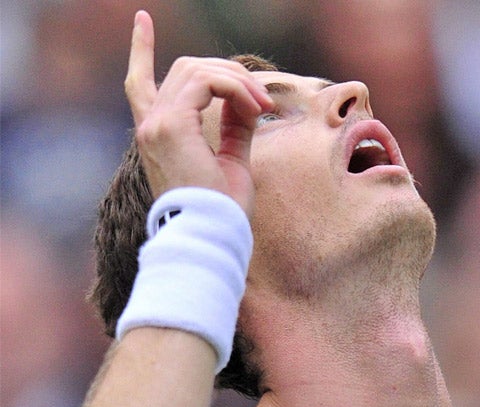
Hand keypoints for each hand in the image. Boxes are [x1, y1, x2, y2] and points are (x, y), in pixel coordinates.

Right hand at [124, 11, 273, 213]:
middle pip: (185, 69)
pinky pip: (207, 81)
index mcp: (158, 135)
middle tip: (263, 103)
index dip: (141, 50)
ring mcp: (157, 125)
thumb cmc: (224, 212)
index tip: (142, 20)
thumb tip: (247, 99)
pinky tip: (257, 108)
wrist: (214, 236)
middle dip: (229, 74)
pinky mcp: (171, 126)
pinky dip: (236, 88)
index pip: (139, 83)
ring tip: (263, 108)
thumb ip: (236, 127)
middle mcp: (151, 126)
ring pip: (197, 69)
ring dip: (238, 81)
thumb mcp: (233, 161)